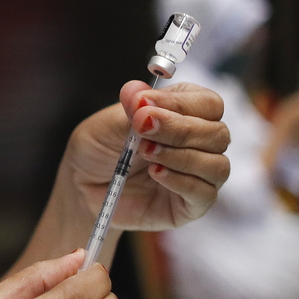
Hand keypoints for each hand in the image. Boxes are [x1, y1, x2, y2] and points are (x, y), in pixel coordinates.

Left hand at [68, 81, 229, 231]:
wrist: (81, 187)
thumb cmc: (98, 149)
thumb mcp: (106, 125)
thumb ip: (129, 109)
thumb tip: (139, 93)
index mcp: (184, 112)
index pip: (208, 103)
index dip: (179, 103)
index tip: (144, 106)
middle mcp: (199, 143)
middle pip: (217, 133)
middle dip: (180, 130)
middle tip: (143, 130)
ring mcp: (199, 175)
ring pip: (217, 165)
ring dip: (181, 157)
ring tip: (146, 153)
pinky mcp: (192, 205)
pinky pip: (205, 193)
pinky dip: (182, 181)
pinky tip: (155, 173)